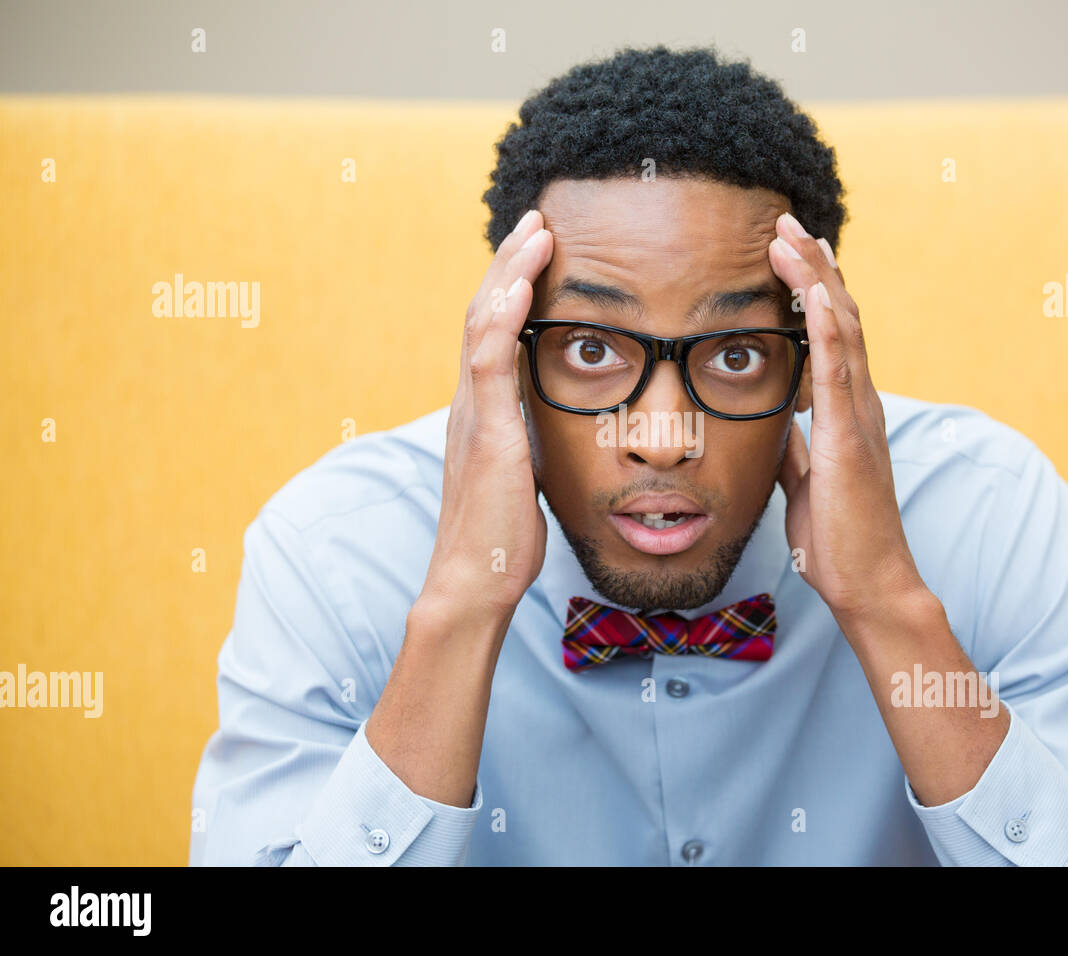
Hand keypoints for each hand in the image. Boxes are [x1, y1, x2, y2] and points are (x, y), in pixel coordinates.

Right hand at [416, 210, 552, 622]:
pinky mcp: (487, 429)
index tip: (537, 253)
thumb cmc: (501, 538)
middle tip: (537, 220)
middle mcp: (470, 402)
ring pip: (483, 320)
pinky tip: (526, 275)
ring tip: (537, 228)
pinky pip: (490, 354)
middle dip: (511, 262)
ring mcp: (474, 412)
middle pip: (483, 312)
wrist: (474, 581)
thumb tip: (548, 431)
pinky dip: (506, 308)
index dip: (512, 289)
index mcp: (481, 412)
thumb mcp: (521, 476)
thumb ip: (528, 443)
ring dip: (510, 269)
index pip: (492, 333)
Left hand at [768, 212, 930, 626]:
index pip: (832, 333)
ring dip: (815, 279)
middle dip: (812, 266)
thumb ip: (795, 443)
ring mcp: (859, 416)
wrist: (869, 581)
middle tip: (786, 221)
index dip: (812, 288)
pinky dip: (826, 327)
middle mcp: (860, 401)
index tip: (790, 250)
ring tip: (791, 236)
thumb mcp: (805, 478)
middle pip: (839, 315)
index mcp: (847, 409)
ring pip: (841, 330)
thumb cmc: (840, 534)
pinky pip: (838, 372)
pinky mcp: (850, 438)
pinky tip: (811, 293)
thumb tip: (777, 421)